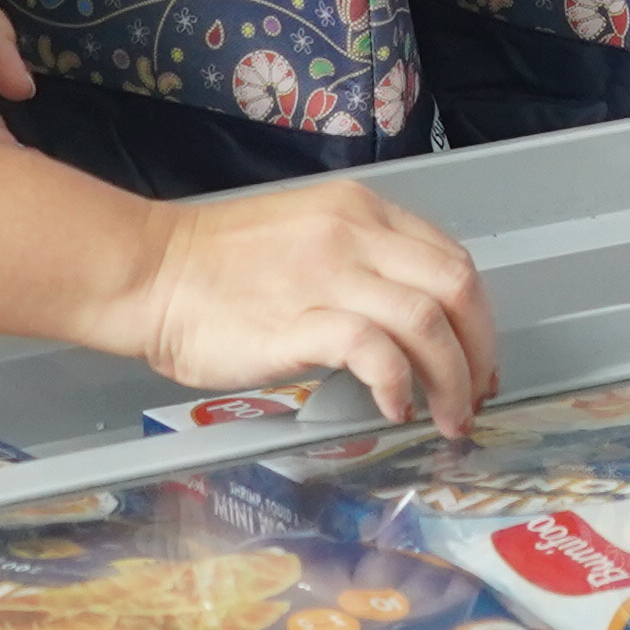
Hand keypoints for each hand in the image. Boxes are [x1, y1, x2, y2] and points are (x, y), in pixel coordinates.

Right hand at [125, 180, 496, 436]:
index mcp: (361, 212)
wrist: (149, 273)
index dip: (478, 316)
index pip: (451, 258)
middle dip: (480, 349)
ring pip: (429, 321)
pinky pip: (375, 350)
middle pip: (458, 286)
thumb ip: (361, 265)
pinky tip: (393, 409)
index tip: (478, 358)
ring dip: (452, 379)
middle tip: (475, 395)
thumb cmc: (215, 266)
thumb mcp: (307, 237)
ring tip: (446, 417)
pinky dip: (398, 384)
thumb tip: (409, 323)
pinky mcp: (300, 320)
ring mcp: (329, 276)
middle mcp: (355, 235)